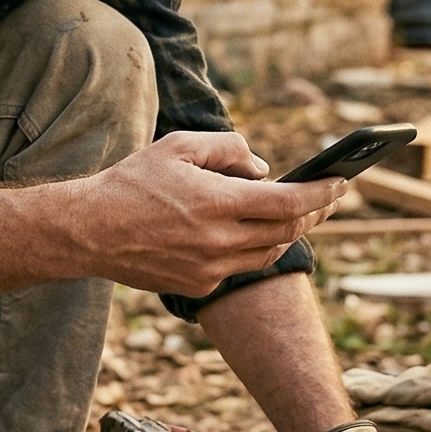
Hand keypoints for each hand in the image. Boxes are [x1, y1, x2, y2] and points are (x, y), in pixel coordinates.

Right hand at [65, 131, 344, 295]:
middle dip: (315, 213)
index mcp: (218, 203)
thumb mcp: (179, 146)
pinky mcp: (198, 285)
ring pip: (268, 253)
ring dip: (287, 233)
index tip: (341, 182)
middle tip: (330, 197)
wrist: (89, 231)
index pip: (289, 202)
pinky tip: (251, 233)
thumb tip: (264, 169)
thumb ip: (229, 149)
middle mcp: (219, 241)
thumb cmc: (133, 182)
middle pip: (287, 231)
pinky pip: (239, 267)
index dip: (321, 193)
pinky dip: (252, 248)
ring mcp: (210, 268)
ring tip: (297, 214)